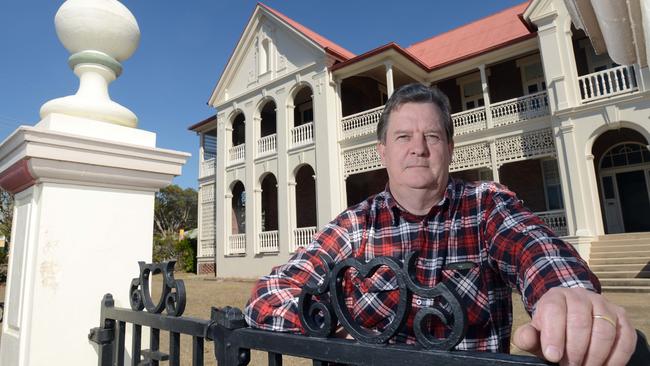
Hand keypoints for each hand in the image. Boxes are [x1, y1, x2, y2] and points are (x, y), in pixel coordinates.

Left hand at [513, 287, 635, 364]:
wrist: (571, 316)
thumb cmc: (552, 328)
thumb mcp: (536, 332)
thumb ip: (527, 336)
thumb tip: (525, 339)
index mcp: (556, 297)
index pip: (554, 311)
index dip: (554, 335)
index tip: (552, 356)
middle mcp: (581, 296)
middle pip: (580, 321)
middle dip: (575, 350)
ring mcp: (604, 305)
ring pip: (604, 330)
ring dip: (595, 355)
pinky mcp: (621, 317)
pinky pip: (625, 338)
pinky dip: (616, 357)